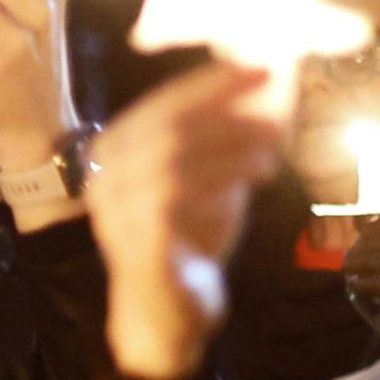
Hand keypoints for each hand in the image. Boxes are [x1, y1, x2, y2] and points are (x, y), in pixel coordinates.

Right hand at [88, 64, 284, 379]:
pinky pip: (177, 200)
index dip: (212, 82)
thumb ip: (228, 133)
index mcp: (116, 150)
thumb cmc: (187, 237)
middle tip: (273, 98)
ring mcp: (117, 212)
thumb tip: (273, 80)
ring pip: (173, 158)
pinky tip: (258, 176)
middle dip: (224, 105)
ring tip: (273, 145)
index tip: (260, 66)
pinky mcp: (138, 245)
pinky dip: (221, 181)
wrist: (165, 313)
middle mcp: (106, 176)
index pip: (163, 103)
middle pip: (167, 124)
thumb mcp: (210, 175)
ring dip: (230, 144)